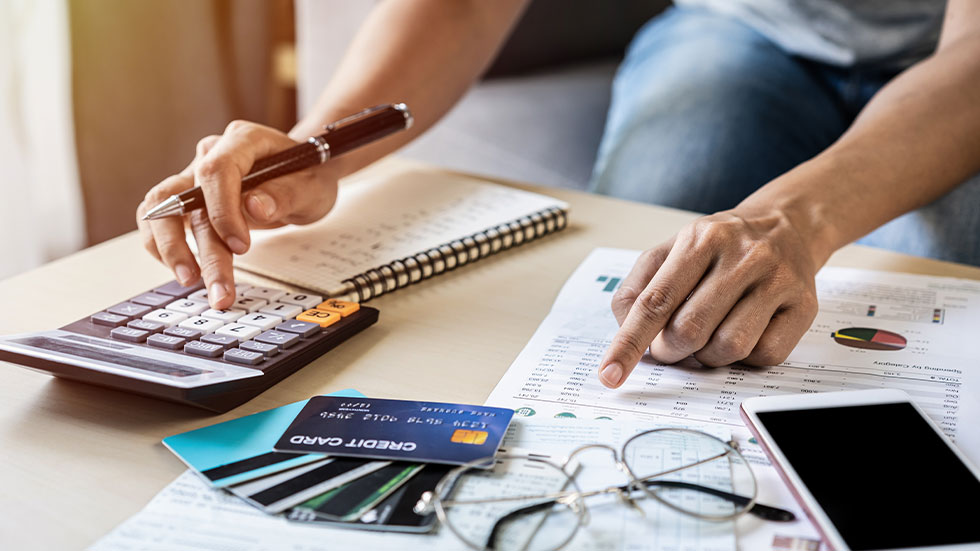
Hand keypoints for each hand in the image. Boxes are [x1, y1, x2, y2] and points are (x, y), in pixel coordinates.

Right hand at [136, 121, 338, 309]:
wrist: (302, 177)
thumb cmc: (307, 177)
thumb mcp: (312, 188)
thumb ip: (286, 194)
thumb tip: (254, 206)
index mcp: (243, 141)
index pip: (217, 170)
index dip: (222, 210)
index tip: (239, 246)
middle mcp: (211, 154)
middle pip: (187, 197)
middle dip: (202, 249)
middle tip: (219, 288)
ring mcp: (194, 176)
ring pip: (162, 208)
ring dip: (172, 249)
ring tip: (192, 282)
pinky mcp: (187, 200)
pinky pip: (159, 219)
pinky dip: (161, 245)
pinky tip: (184, 270)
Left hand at [598, 206, 820, 387]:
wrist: (788, 226)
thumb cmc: (720, 247)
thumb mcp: (672, 250)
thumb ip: (639, 286)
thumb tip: (625, 329)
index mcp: (700, 239)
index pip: (655, 302)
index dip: (628, 343)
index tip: (609, 374)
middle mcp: (742, 256)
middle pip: (689, 330)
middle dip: (671, 351)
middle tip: (671, 346)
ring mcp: (777, 280)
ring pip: (728, 348)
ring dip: (708, 357)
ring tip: (709, 337)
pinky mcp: (803, 306)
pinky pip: (764, 356)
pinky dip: (745, 358)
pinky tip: (743, 333)